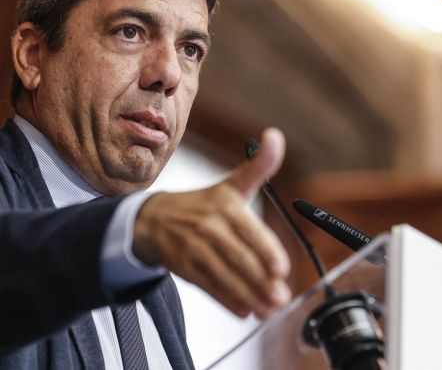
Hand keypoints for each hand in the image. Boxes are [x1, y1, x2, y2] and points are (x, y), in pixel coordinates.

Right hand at [133, 128, 290, 317]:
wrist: (154, 217)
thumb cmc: (204, 202)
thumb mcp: (233, 182)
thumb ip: (260, 165)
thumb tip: (276, 135)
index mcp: (224, 205)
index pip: (248, 230)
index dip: (265, 251)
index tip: (281, 269)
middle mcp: (208, 226)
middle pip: (238, 258)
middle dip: (260, 281)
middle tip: (280, 297)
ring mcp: (193, 248)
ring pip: (224, 276)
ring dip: (248, 295)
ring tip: (269, 309)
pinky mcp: (183, 267)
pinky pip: (208, 287)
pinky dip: (226, 301)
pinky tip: (244, 311)